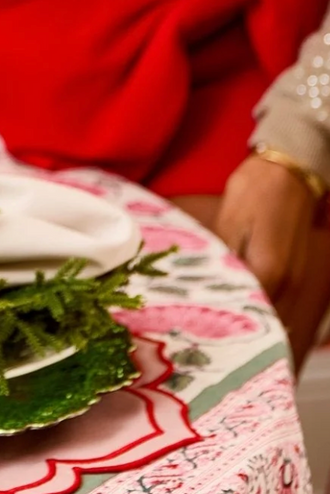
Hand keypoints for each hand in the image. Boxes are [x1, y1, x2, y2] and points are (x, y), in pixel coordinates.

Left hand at [215, 153, 316, 318]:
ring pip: (272, 310)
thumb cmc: (254, 192)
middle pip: (263, 317)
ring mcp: (296, 278)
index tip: (197, 317)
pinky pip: (277, 297)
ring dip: (250, 313)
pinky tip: (237, 295)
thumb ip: (223, 259)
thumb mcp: (229, 223)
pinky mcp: (295, 270)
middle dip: (237, 321)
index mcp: (270, 272)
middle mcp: (289, 284)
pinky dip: (260, 301)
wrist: (287, 172)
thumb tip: (207, 284)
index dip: (222, 315)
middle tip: (204, 318)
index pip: (246, 310)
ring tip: (216, 309)